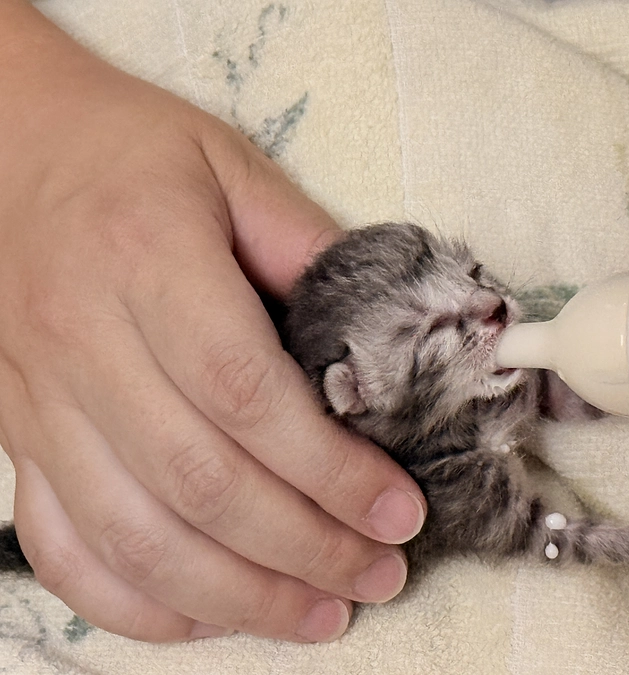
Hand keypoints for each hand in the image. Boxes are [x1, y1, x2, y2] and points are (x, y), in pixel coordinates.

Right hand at [0, 1, 424, 641]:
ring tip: (320, 614)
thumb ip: (309, 251)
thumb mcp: (231, 170)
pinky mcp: (19, 435)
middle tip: (379, 574)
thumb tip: (381, 342)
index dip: (331, 470)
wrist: (2, 141)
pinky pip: (65, 547)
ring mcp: (39, 401)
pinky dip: (137, 603)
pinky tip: (208, 616)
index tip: (397, 511)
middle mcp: (85, 342)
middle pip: (202, 483)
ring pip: (136, 537)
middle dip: (304, 548)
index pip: (248, 396)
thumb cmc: (128, 151)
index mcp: (150, 261)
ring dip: (237, 596)